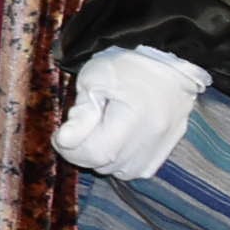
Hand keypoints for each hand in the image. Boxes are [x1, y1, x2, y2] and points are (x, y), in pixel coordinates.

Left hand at [56, 45, 206, 179]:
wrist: (165, 58)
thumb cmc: (125, 64)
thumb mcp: (94, 80)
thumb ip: (81, 114)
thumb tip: (64, 141)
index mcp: (134, 116)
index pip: (96, 152)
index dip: (71, 149)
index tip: (61, 136)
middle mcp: (153, 136)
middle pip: (107, 164)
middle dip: (84, 151)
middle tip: (81, 127)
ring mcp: (164, 144)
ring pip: (122, 171)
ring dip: (103, 158)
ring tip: (101, 130)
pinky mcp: (169, 147)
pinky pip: (139, 169)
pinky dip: (122, 161)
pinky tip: (117, 141)